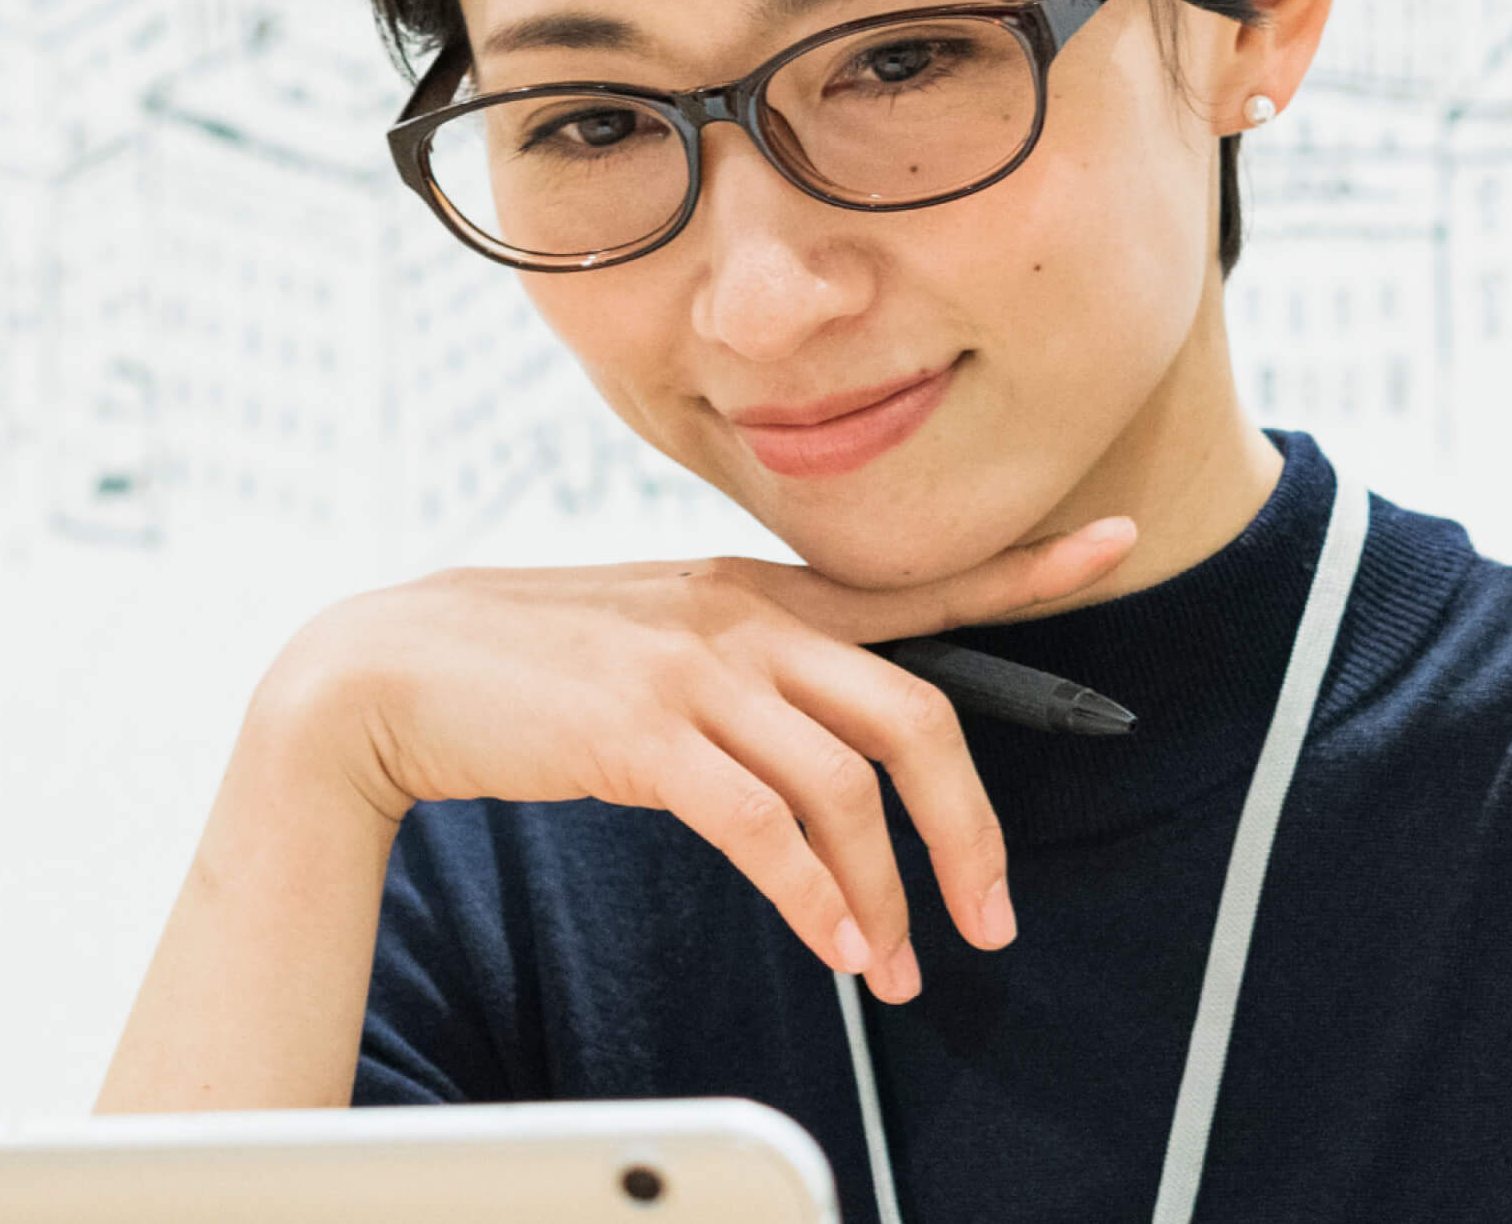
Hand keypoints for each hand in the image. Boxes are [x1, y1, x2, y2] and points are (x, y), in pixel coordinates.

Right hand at [259, 521, 1136, 1004]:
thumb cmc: (539, 662)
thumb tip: (826, 737)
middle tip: (991, 915)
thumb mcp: (664, 640)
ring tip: (896, 968)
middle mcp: (745, 619)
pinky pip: (763, 826)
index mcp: (761, 592)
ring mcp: (694, 669)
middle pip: (915, 710)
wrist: (395, 667)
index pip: (918, 579)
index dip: (1026, 569)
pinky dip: (814, 897)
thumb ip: (751, 666)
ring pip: (847, 783)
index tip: (1115, 544)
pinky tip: (835, 946)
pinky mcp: (641, 734)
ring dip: (887, 891)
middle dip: (970, 826)